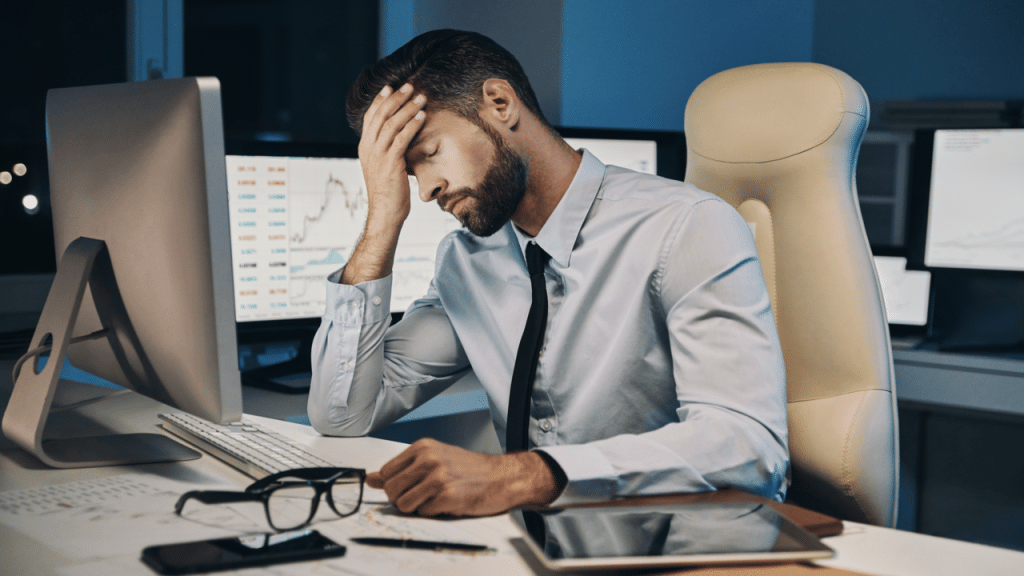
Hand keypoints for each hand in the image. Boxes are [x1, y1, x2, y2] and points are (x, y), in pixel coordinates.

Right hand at [342, 84, 426, 283]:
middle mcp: (368, 148)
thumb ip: (388, 150)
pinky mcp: (390, 164)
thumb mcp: (385, 167)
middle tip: (410, 86)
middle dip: (396, 98)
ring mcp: (378, 156)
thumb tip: (400, 138)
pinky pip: (401, 139)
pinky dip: (412, 125)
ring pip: (391, 124)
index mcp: (365, 147)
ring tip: (421, 97)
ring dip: (408, 108)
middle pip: (381, 115)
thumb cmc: (389, 192)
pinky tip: (422, 116)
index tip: (391, 87)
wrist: (386, 214)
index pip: (370, 117)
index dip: (380, 100)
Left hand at [366, 438, 559, 516]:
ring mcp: (438, 478)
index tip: (406, 487)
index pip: (386, 473)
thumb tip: (370, 479)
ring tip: (433, 499)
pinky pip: (423, 513)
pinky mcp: (448, 496)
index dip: (394, 485)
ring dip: (416, 508)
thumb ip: (402, 469)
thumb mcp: (434, 459)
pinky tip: (447, 503)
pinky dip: (433, 512)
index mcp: (423, 448)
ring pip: (403, 505)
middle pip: (391, 490)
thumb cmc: (470, 469)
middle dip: (402, 499)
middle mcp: (429, 460)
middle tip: (421, 496)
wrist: (501, 477)